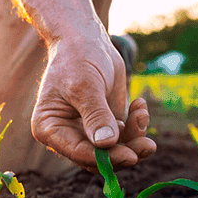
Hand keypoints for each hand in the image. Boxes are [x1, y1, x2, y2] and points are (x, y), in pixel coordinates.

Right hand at [31, 37, 156, 172]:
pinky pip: (124, 136)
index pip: (77, 152)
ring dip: (134, 138)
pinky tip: (140, 105)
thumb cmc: (77, 58)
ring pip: (114, 151)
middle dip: (124, 152)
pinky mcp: (106, 125)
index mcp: (49, 128)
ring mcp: (87, 132)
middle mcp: (66, 135)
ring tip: (142, 114)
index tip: (130, 155)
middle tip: (148, 146)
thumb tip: (106, 144)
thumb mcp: (85, 85)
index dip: (104, 158)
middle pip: (97, 158)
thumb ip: (96, 115)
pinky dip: (136, 125)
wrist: (86, 39)